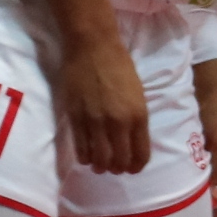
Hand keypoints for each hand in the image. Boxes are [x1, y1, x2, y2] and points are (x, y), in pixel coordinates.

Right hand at [58, 33, 149, 173]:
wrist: (93, 47)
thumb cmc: (120, 66)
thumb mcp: (138, 94)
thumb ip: (136, 119)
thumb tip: (131, 142)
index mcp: (138, 115)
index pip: (140, 154)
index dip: (136, 166)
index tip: (132, 169)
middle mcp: (118, 123)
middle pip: (119, 161)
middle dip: (117, 168)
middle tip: (114, 168)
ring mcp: (95, 122)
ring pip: (98, 158)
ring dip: (100, 166)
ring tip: (99, 165)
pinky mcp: (76, 118)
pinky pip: (81, 147)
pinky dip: (85, 157)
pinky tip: (87, 157)